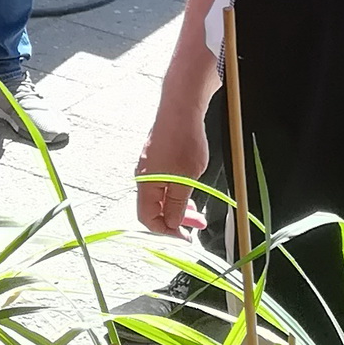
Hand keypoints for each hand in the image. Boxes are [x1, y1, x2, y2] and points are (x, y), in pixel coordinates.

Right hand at [137, 100, 210, 235]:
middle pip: (155, 208)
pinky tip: (190, 191)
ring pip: (162, 196)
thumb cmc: (183, 141)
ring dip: (179, 206)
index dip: (166, 231)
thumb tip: (173, 223)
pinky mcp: (160, 158)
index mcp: (146, 184)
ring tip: (197, 211)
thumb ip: (178, 204)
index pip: (148, 218)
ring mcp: (152, 167)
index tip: (186, 236)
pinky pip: (165, 183)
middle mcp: (145, 177)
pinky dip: (177, 192)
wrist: (181, 108)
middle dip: (176, 220)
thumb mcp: (185, 179)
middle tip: (198, 225)